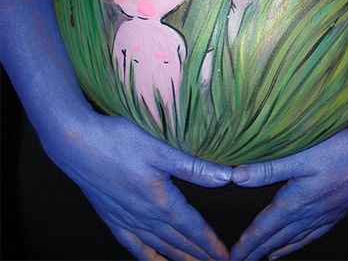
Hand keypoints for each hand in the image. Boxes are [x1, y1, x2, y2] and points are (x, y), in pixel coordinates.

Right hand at [41, 109, 231, 260]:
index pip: (193, 228)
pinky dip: (147, 256)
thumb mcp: (161, 151)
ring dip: (178, 258)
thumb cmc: (119, 141)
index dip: (210, 243)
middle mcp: (145, 215)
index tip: (225, 256)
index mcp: (161, 200)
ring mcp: (126, 218)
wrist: (76, 143)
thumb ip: (194, 168)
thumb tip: (227, 177)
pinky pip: (132, 244)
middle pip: (178, 241)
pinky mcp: (110, 217)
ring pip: (158, 246)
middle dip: (199, 255)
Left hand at [230, 123, 347, 259]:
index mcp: (295, 202)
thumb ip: (269, 168)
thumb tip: (236, 177)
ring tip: (265, 258)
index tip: (233, 257)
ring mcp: (325, 215)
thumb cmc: (341, 152)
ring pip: (295, 239)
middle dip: (257, 251)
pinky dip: (300, 243)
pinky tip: (298, 243)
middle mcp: (308, 214)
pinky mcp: (337, 210)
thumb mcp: (301, 156)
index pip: (264, 228)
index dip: (247, 243)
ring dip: (277, 250)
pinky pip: (314, 234)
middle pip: (277, 238)